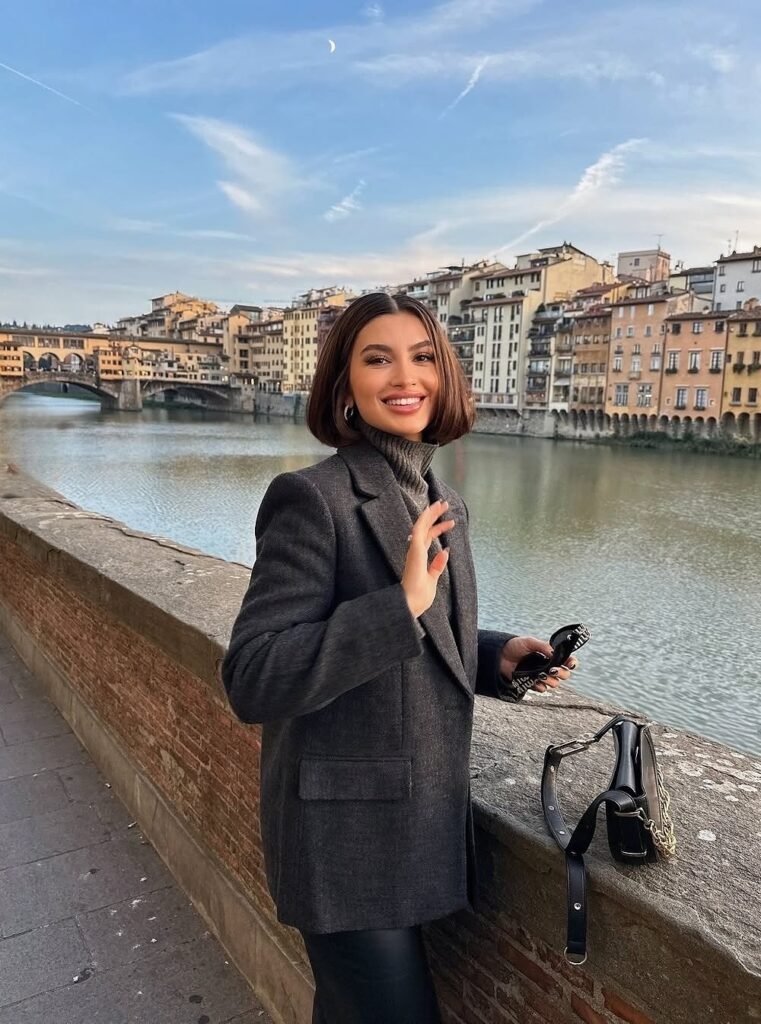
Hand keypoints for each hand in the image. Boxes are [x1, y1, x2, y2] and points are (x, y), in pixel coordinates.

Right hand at [402, 500, 454, 618]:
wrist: (409, 606)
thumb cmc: (418, 598)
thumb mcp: (432, 581)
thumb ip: (437, 566)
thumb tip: (445, 552)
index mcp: (419, 558)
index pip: (429, 538)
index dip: (438, 528)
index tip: (450, 521)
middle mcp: (415, 552)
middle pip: (425, 529)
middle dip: (435, 516)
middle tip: (445, 504)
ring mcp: (414, 551)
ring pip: (421, 526)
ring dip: (431, 514)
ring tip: (442, 504)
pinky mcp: (414, 552)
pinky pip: (418, 531)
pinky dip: (424, 520)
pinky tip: (430, 511)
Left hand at [500, 635, 578, 692]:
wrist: (498, 656)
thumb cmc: (513, 646)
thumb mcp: (529, 642)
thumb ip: (543, 646)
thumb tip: (555, 653)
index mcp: (549, 655)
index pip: (567, 660)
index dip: (571, 663)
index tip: (570, 663)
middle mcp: (547, 666)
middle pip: (564, 674)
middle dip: (561, 673)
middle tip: (552, 670)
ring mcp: (540, 676)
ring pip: (555, 683)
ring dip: (551, 680)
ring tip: (541, 675)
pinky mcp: (532, 683)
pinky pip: (542, 689)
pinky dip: (540, 686)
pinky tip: (535, 681)